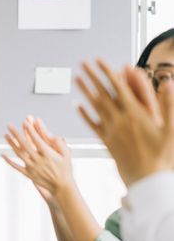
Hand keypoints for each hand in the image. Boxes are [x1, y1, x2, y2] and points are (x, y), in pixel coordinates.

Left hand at [2, 116, 74, 197]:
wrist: (62, 187)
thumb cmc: (65, 168)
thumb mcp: (67, 154)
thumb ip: (60, 143)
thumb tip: (53, 134)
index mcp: (48, 154)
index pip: (36, 139)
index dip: (30, 130)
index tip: (24, 121)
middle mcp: (38, 160)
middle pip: (25, 144)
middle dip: (16, 134)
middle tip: (9, 125)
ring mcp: (32, 168)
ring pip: (19, 154)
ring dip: (11, 144)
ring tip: (5, 135)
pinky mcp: (28, 174)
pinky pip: (16, 167)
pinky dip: (9, 161)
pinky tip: (3, 154)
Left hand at [76, 59, 173, 185]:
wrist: (148, 181)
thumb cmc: (163, 156)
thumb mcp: (171, 129)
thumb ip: (168, 104)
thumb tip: (168, 82)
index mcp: (135, 114)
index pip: (118, 87)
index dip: (107, 72)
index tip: (98, 60)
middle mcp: (120, 120)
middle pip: (102, 93)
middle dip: (92, 76)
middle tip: (82, 63)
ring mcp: (111, 131)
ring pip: (95, 107)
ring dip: (85, 91)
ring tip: (76, 78)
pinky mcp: (106, 142)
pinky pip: (92, 125)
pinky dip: (84, 114)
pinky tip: (77, 106)